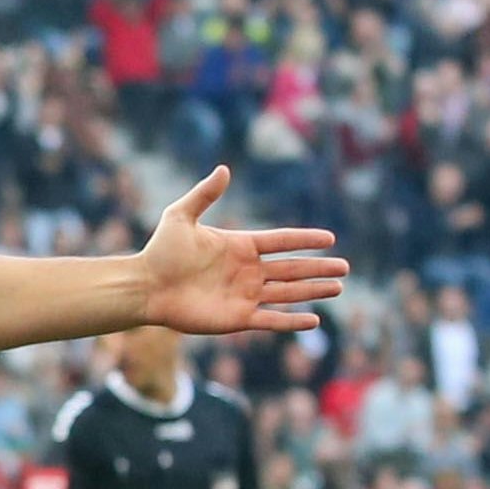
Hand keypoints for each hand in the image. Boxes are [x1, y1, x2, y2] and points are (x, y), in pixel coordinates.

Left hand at [138, 167, 349, 333]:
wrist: (144, 287)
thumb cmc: (159, 252)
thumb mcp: (180, 216)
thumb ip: (204, 194)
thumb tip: (223, 169)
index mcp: (239, 246)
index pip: (281, 241)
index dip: (305, 240)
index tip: (330, 238)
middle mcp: (246, 271)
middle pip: (292, 269)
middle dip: (318, 268)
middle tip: (345, 267)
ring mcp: (244, 294)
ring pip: (288, 293)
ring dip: (313, 290)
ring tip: (338, 287)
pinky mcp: (237, 317)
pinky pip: (271, 319)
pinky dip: (292, 320)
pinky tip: (314, 319)